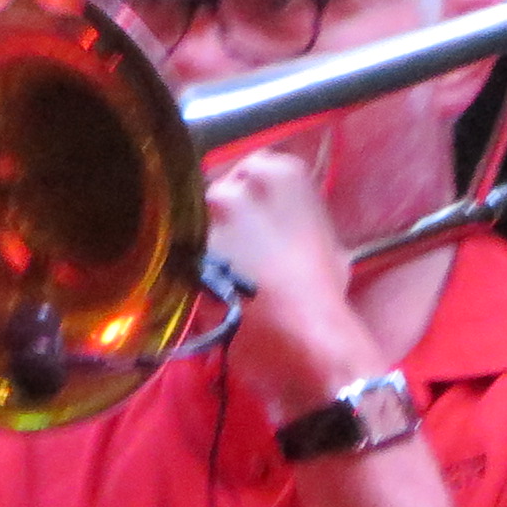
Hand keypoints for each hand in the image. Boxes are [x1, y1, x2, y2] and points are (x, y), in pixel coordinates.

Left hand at [204, 149, 387, 421]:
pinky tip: (206, 288)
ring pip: (195, 219)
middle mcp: (241, 179)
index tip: (253, 225)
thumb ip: (295, 216)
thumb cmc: (324, 292)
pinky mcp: (185, 244)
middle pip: (219, 191)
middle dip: (224, 218)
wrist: (305, 335)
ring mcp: (209, 211)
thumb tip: (277, 222)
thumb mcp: (326, 239)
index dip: (250, 202)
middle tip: (237, 253)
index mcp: (282, 171)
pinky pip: (181, 250)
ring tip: (220, 275)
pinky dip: (188, 265)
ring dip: (204, 242)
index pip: (252, 171)